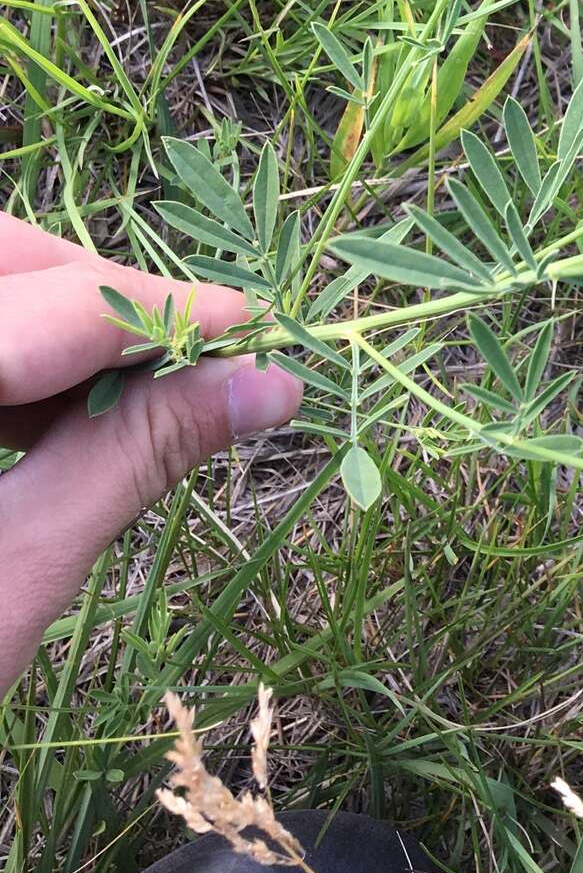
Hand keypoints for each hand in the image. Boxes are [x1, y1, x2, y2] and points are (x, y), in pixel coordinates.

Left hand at [0, 214, 300, 692]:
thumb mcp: (10, 580)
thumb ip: (133, 455)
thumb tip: (266, 383)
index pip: (43, 303)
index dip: (156, 309)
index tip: (253, 328)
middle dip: (89, 292)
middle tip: (182, 360)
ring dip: (47, 319)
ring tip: (119, 396)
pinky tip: (35, 413)